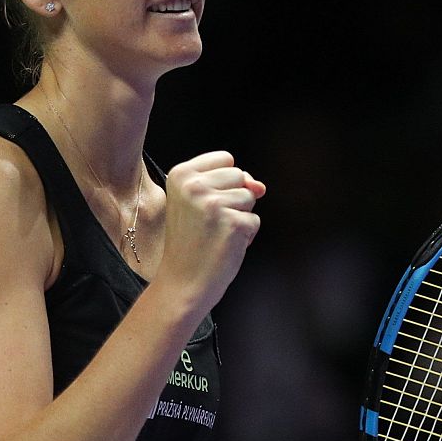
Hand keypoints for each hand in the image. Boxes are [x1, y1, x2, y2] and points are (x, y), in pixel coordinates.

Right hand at [154, 151, 265, 313]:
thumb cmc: (192, 243)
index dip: (225, 183)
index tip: (203, 205)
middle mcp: (194, 185)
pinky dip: (245, 236)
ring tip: (216, 234)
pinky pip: (254, 220)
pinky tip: (223, 245)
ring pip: (250, 197)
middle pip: (240, 175)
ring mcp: (213, 203)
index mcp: (180, 174)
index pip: (226, 158)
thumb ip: (229, 185)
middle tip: (209, 223)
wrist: (182, 282)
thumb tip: (260, 187)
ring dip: (240, 217)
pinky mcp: (232, 223)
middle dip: (234, 199)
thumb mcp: (200, 204)